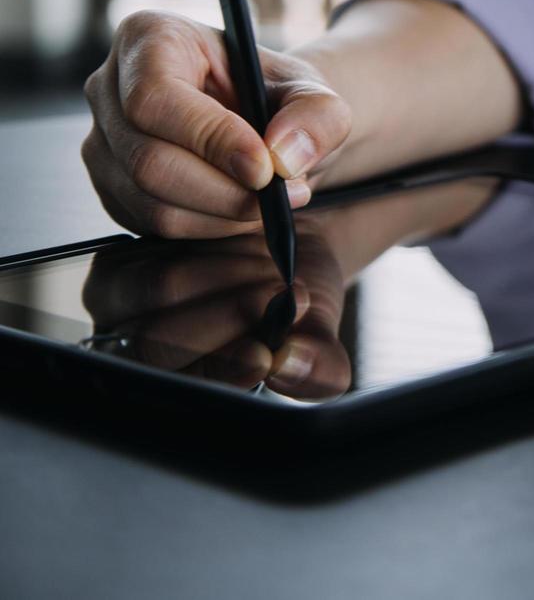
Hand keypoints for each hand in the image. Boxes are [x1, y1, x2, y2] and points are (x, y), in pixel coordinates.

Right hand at [82, 11, 351, 237]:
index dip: (210, 138)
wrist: (269, 124)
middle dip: (225, 191)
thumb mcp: (315, 94)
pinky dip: (210, 227)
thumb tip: (284, 157)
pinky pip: (153, 226)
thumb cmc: (280, 97)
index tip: (264, 168)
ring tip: (274, 199)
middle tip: (285, 193)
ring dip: (224, 214)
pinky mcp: (113, 188)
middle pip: (148, 160)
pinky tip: (244, 209)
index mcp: (150, 38)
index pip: (155, 97)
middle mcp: (110, 87)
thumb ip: (317, 116)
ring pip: (151, 202)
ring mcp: (104, 141)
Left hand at [82, 228, 352, 397]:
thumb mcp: (320, 338)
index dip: (222, 369)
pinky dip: (210, 243)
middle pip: (159, 338)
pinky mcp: (116, 262)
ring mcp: (116, 309)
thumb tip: (290, 365)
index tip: (266, 353)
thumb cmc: (296, 302)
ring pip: (159, 287)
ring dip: (230, 273)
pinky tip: (246, 243)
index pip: (183, 387)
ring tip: (276, 269)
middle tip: (291, 294)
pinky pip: (154, 250)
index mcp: (181, 388)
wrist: (289, 248)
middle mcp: (134, 356)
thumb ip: (319, 368)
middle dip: (234, 313)